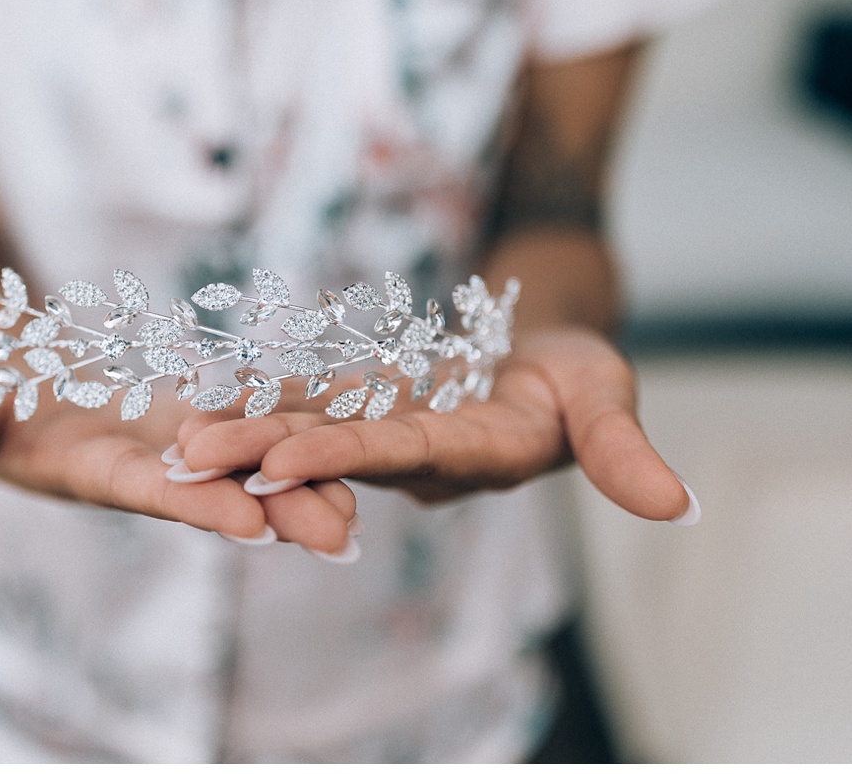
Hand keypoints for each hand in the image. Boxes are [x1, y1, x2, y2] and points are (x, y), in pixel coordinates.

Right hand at [0, 385, 358, 553]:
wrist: (18, 376)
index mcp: (91, 468)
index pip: (148, 490)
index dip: (195, 506)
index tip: (250, 526)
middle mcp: (144, 463)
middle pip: (216, 489)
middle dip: (274, 509)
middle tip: (340, 532)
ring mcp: (175, 440)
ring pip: (246, 461)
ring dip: (301, 480)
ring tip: (360, 505)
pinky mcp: (195, 414)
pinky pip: (253, 418)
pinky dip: (297, 425)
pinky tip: (350, 429)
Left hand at [176, 326, 694, 521]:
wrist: (541, 344)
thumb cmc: (576, 369)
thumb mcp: (604, 394)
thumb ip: (620, 449)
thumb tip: (678, 506)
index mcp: (467, 454)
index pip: (398, 457)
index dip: (343, 458)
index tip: (280, 461)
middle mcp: (412, 455)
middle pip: (330, 453)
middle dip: (259, 457)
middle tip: (187, 462)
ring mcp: (379, 431)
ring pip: (303, 431)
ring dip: (239, 436)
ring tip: (172, 440)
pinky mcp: (358, 404)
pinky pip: (299, 402)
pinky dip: (251, 401)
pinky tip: (196, 401)